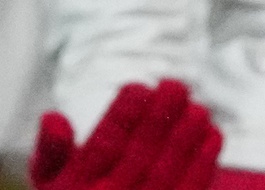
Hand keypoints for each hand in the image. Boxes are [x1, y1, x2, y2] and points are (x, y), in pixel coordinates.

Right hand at [30, 79, 220, 189]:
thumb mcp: (52, 181)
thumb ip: (51, 150)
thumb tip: (53, 117)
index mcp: (75, 188)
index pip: (103, 144)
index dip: (123, 113)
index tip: (139, 87)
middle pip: (139, 154)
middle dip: (160, 117)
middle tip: (177, 85)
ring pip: (166, 171)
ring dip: (185, 136)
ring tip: (199, 108)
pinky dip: (203, 162)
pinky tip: (212, 134)